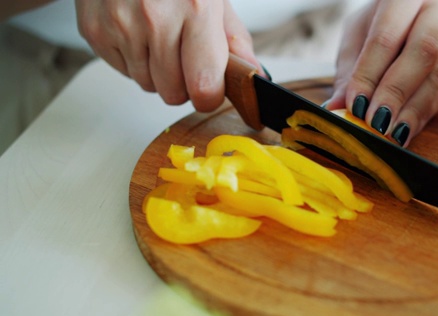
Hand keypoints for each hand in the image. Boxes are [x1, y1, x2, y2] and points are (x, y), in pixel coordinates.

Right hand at [75, 0, 262, 111]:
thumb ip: (235, 40)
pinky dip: (133, 59)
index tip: (210, 89)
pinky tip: (138, 32)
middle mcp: (156, 18)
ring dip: (157, 71)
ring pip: (147, 85)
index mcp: (196, 9)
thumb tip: (254, 75)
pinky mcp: (95, 31)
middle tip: (184, 55)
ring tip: (159, 37)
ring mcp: (121, 25)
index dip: (209, 95)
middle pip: (173, 93)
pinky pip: (123, 72)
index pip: (204, 87)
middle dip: (182, 83)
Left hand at [324, 0, 437, 146]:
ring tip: (386, 132)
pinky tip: (402, 133)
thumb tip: (337, 108)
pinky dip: (421, 117)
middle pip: (424, 50)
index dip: (370, 73)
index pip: (387, 36)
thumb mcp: (357, 38)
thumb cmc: (381, 24)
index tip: (355, 103)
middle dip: (396, 90)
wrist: (415, 17)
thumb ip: (349, 72)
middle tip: (375, 119)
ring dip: (410, 110)